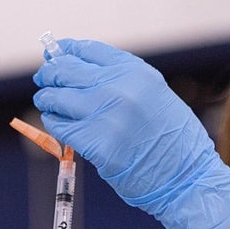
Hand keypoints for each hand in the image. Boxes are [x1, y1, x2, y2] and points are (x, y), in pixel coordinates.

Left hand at [33, 39, 229, 228]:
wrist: (185, 178)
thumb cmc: (174, 141)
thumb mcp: (155, 96)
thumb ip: (122, 82)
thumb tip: (82, 72)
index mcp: (135, 72)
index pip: (89, 50)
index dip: (67, 51)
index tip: (57, 53)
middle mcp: (118, 88)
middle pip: (66, 70)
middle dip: (51, 73)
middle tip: (44, 79)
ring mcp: (103, 115)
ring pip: (56, 97)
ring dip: (48, 99)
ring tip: (47, 103)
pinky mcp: (93, 142)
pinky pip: (59, 126)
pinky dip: (54, 123)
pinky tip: (57, 124)